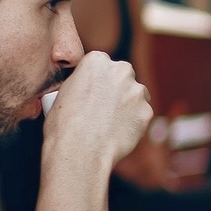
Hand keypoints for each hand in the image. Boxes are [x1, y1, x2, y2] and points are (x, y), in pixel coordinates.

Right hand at [44, 52, 152, 171]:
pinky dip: (133, 122)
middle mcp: (121, 70)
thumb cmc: (64, 125)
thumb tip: (90, 87)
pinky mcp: (147, 111)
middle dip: (117, 88)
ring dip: (128, 105)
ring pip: (136, 95)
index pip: (102, 64)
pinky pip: (141, 115)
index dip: (98, 80)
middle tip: (104, 108)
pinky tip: (118, 133)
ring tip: (109, 123)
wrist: (80, 150)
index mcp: (97, 61)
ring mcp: (137, 91)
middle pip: (123, 75)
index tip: (93, 92)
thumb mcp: (64, 92)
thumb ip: (83, 82)